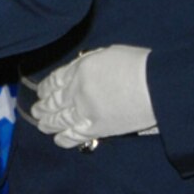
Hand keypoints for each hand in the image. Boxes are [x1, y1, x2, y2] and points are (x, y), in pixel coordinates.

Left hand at [30, 45, 155, 147]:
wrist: (157, 86)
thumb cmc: (139, 65)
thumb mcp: (108, 54)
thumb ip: (89, 63)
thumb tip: (79, 69)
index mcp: (80, 68)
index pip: (56, 79)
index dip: (46, 88)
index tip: (41, 92)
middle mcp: (78, 90)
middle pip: (55, 101)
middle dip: (44, 107)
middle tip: (36, 111)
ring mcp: (86, 110)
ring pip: (60, 119)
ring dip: (49, 122)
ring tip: (42, 125)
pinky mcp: (98, 128)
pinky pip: (75, 135)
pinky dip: (64, 138)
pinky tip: (58, 139)